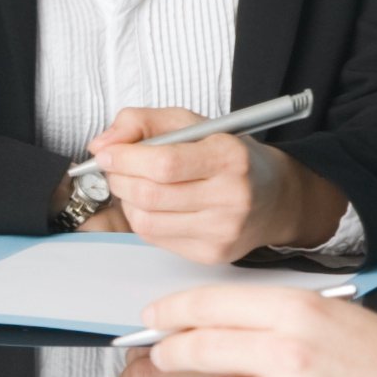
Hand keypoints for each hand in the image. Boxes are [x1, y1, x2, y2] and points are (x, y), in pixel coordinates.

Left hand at [86, 108, 345, 263]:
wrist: (274, 199)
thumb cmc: (231, 158)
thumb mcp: (194, 124)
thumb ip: (143, 122)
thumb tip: (102, 144)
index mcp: (230, 157)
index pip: (164, 163)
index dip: (125, 158)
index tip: (107, 152)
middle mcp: (231, 197)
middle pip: (151, 195)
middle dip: (120, 179)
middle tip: (115, 167)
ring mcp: (223, 231)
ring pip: (147, 221)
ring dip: (128, 201)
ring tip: (135, 185)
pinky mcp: (212, 254)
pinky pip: (156, 239)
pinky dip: (142, 219)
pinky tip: (152, 206)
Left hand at [143, 286, 376, 376]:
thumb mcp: (336, 321)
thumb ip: (277, 321)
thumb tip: (217, 325)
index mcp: (300, 310)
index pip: (212, 304)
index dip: (173, 312)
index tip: (154, 319)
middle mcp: (290, 350)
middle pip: (200, 349)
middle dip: (172, 355)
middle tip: (164, 357)